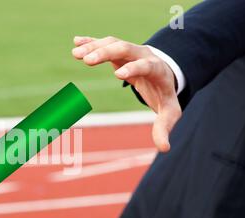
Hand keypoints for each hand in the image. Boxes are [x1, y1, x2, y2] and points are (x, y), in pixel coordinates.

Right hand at [72, 36, 181, 151]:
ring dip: (94, 46)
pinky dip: (91, 42)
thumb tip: (164, 148)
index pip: (146, 65)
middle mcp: (144, 55)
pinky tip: (76, 42)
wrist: (164, 75)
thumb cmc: (164, 95)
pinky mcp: (119, 50)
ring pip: (112, 43)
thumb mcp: (168, 112)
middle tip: (87, 61)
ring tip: (75, 54)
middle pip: (125, 48)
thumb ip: (164, 127)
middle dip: (106, 52)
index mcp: (157, 70)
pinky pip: (105, 43)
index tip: (118, 75)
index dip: (134, 69)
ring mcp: (131, 50)